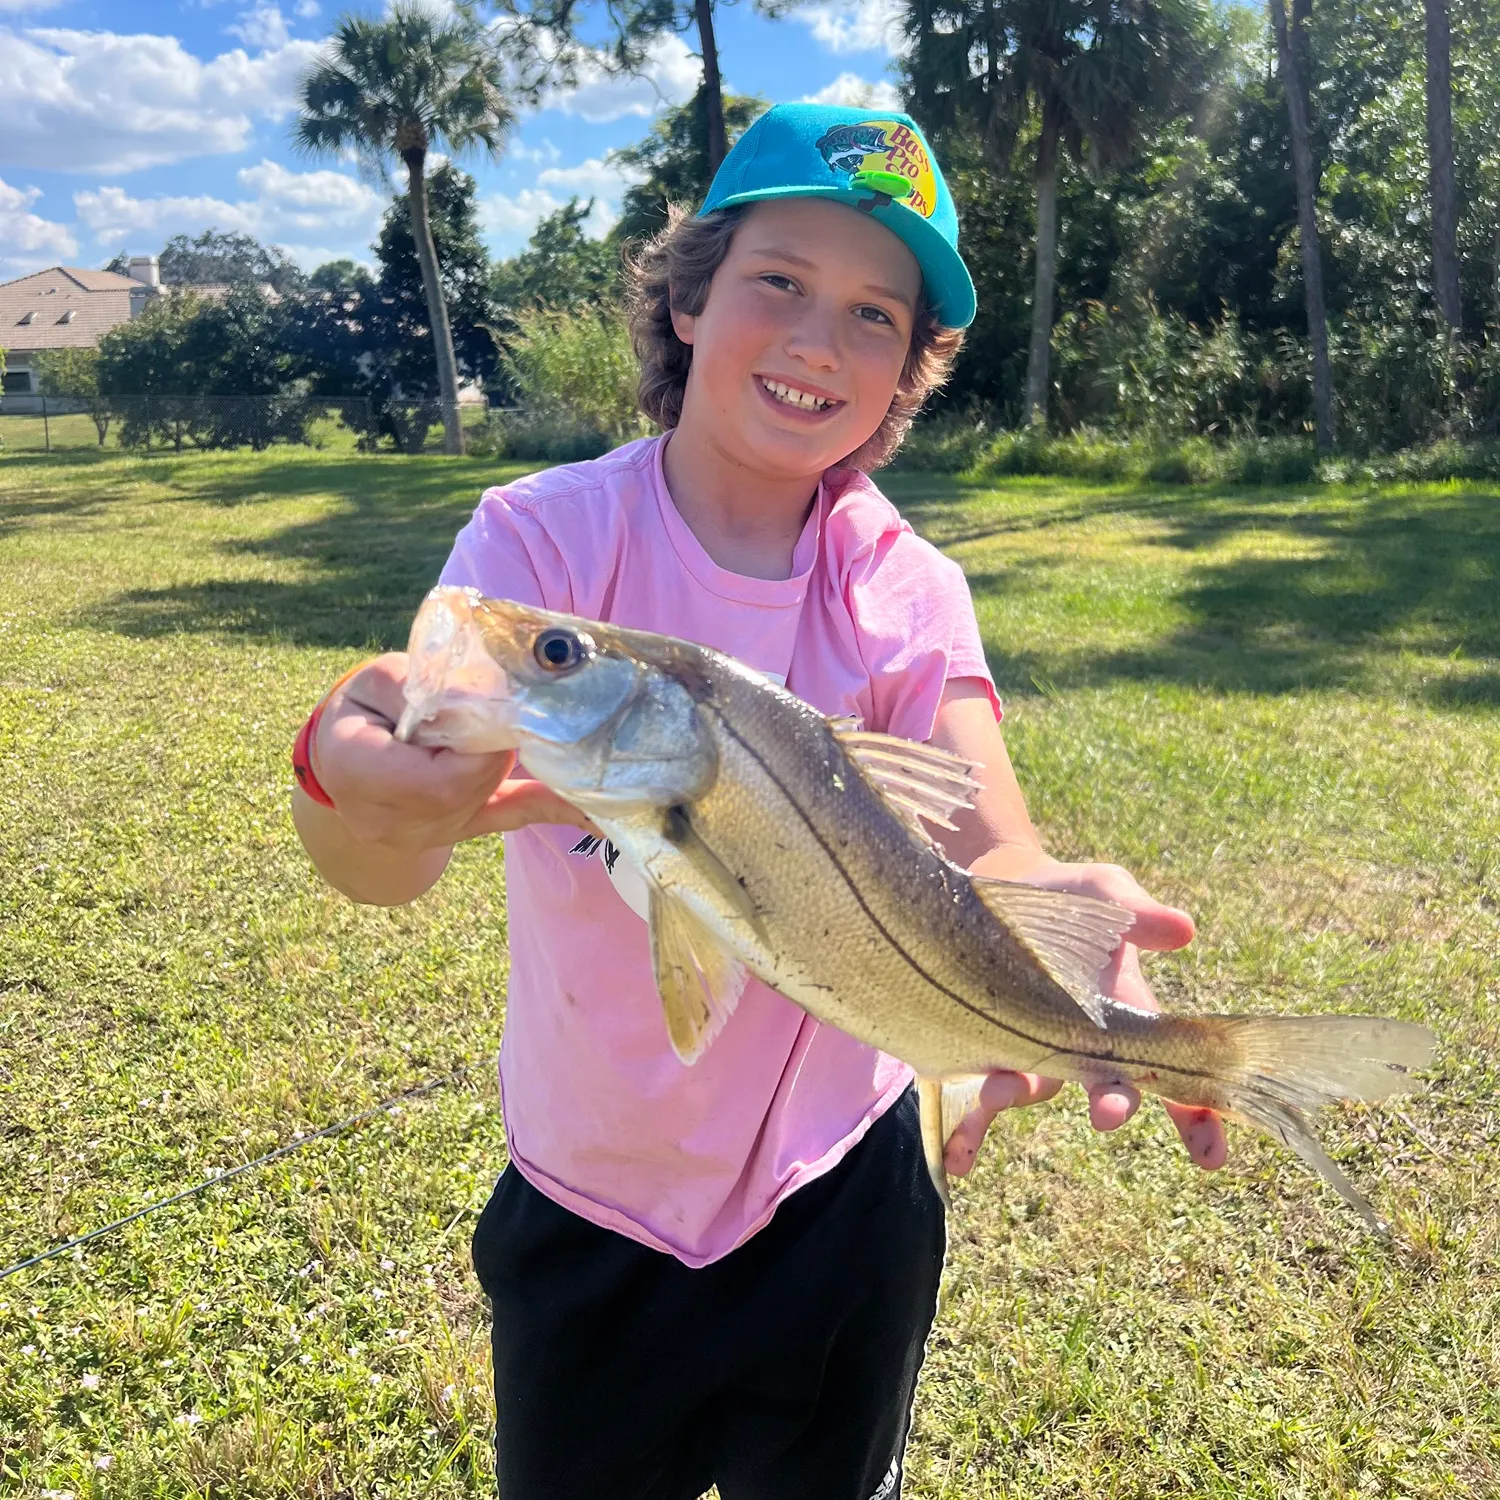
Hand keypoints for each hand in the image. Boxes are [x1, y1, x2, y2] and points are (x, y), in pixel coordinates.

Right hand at [312, 652, 593, 850]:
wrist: (342, 758)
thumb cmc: (359, 709)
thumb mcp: (375, 679)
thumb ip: (423, 682)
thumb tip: (482, 688)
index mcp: (360, 773)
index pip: (439, 779)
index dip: (472, 746)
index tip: (478, 708)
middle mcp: (390, 820)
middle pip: (471, 787)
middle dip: (493, 746)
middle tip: (496, 710)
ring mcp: (426, 836)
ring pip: (492, 797)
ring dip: (503, 757)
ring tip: (496, 725)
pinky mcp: (459, 832)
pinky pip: (513, 817)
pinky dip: (556, 809)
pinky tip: (601, 817)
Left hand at [943, 855, 1229, 1176]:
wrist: (999, 885)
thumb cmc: (1067, 895)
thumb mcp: (1105, 891)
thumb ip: (1138, 912)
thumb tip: (1184, 929)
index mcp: (1125, 1012)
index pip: (1171, 1071)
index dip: (1196, 1115)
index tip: (1211, 1156)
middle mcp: (1082, 1042)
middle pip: (1106, 1084)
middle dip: (1112, 1101)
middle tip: (1108, 1114)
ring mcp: (1032, 1048)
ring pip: (1037, 1088)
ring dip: (1019, 1095)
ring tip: (998, 1092)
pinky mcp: (984, 1046)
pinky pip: (979, 1097)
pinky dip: (971, 1129)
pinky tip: (960, 1160)